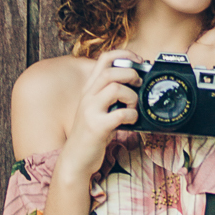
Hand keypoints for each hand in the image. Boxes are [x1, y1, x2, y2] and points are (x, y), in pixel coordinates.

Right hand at [58, 49, 142, 178]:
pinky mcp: (97, 127)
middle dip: (130, 74)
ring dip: (132, 96)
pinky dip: (132, 115)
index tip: (138, 60)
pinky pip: (120, 113)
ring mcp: (90, 111)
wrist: (75, 159)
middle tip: (138, 84)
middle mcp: (87, 96)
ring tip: (133, 106)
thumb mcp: (97, 109)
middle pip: (110, 71)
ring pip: (115, 88)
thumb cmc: (91, 134)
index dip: (124, 54)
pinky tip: (131, 121)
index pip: (104, 59)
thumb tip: (136, 85)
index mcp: (89, 89)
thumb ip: (110, 97)